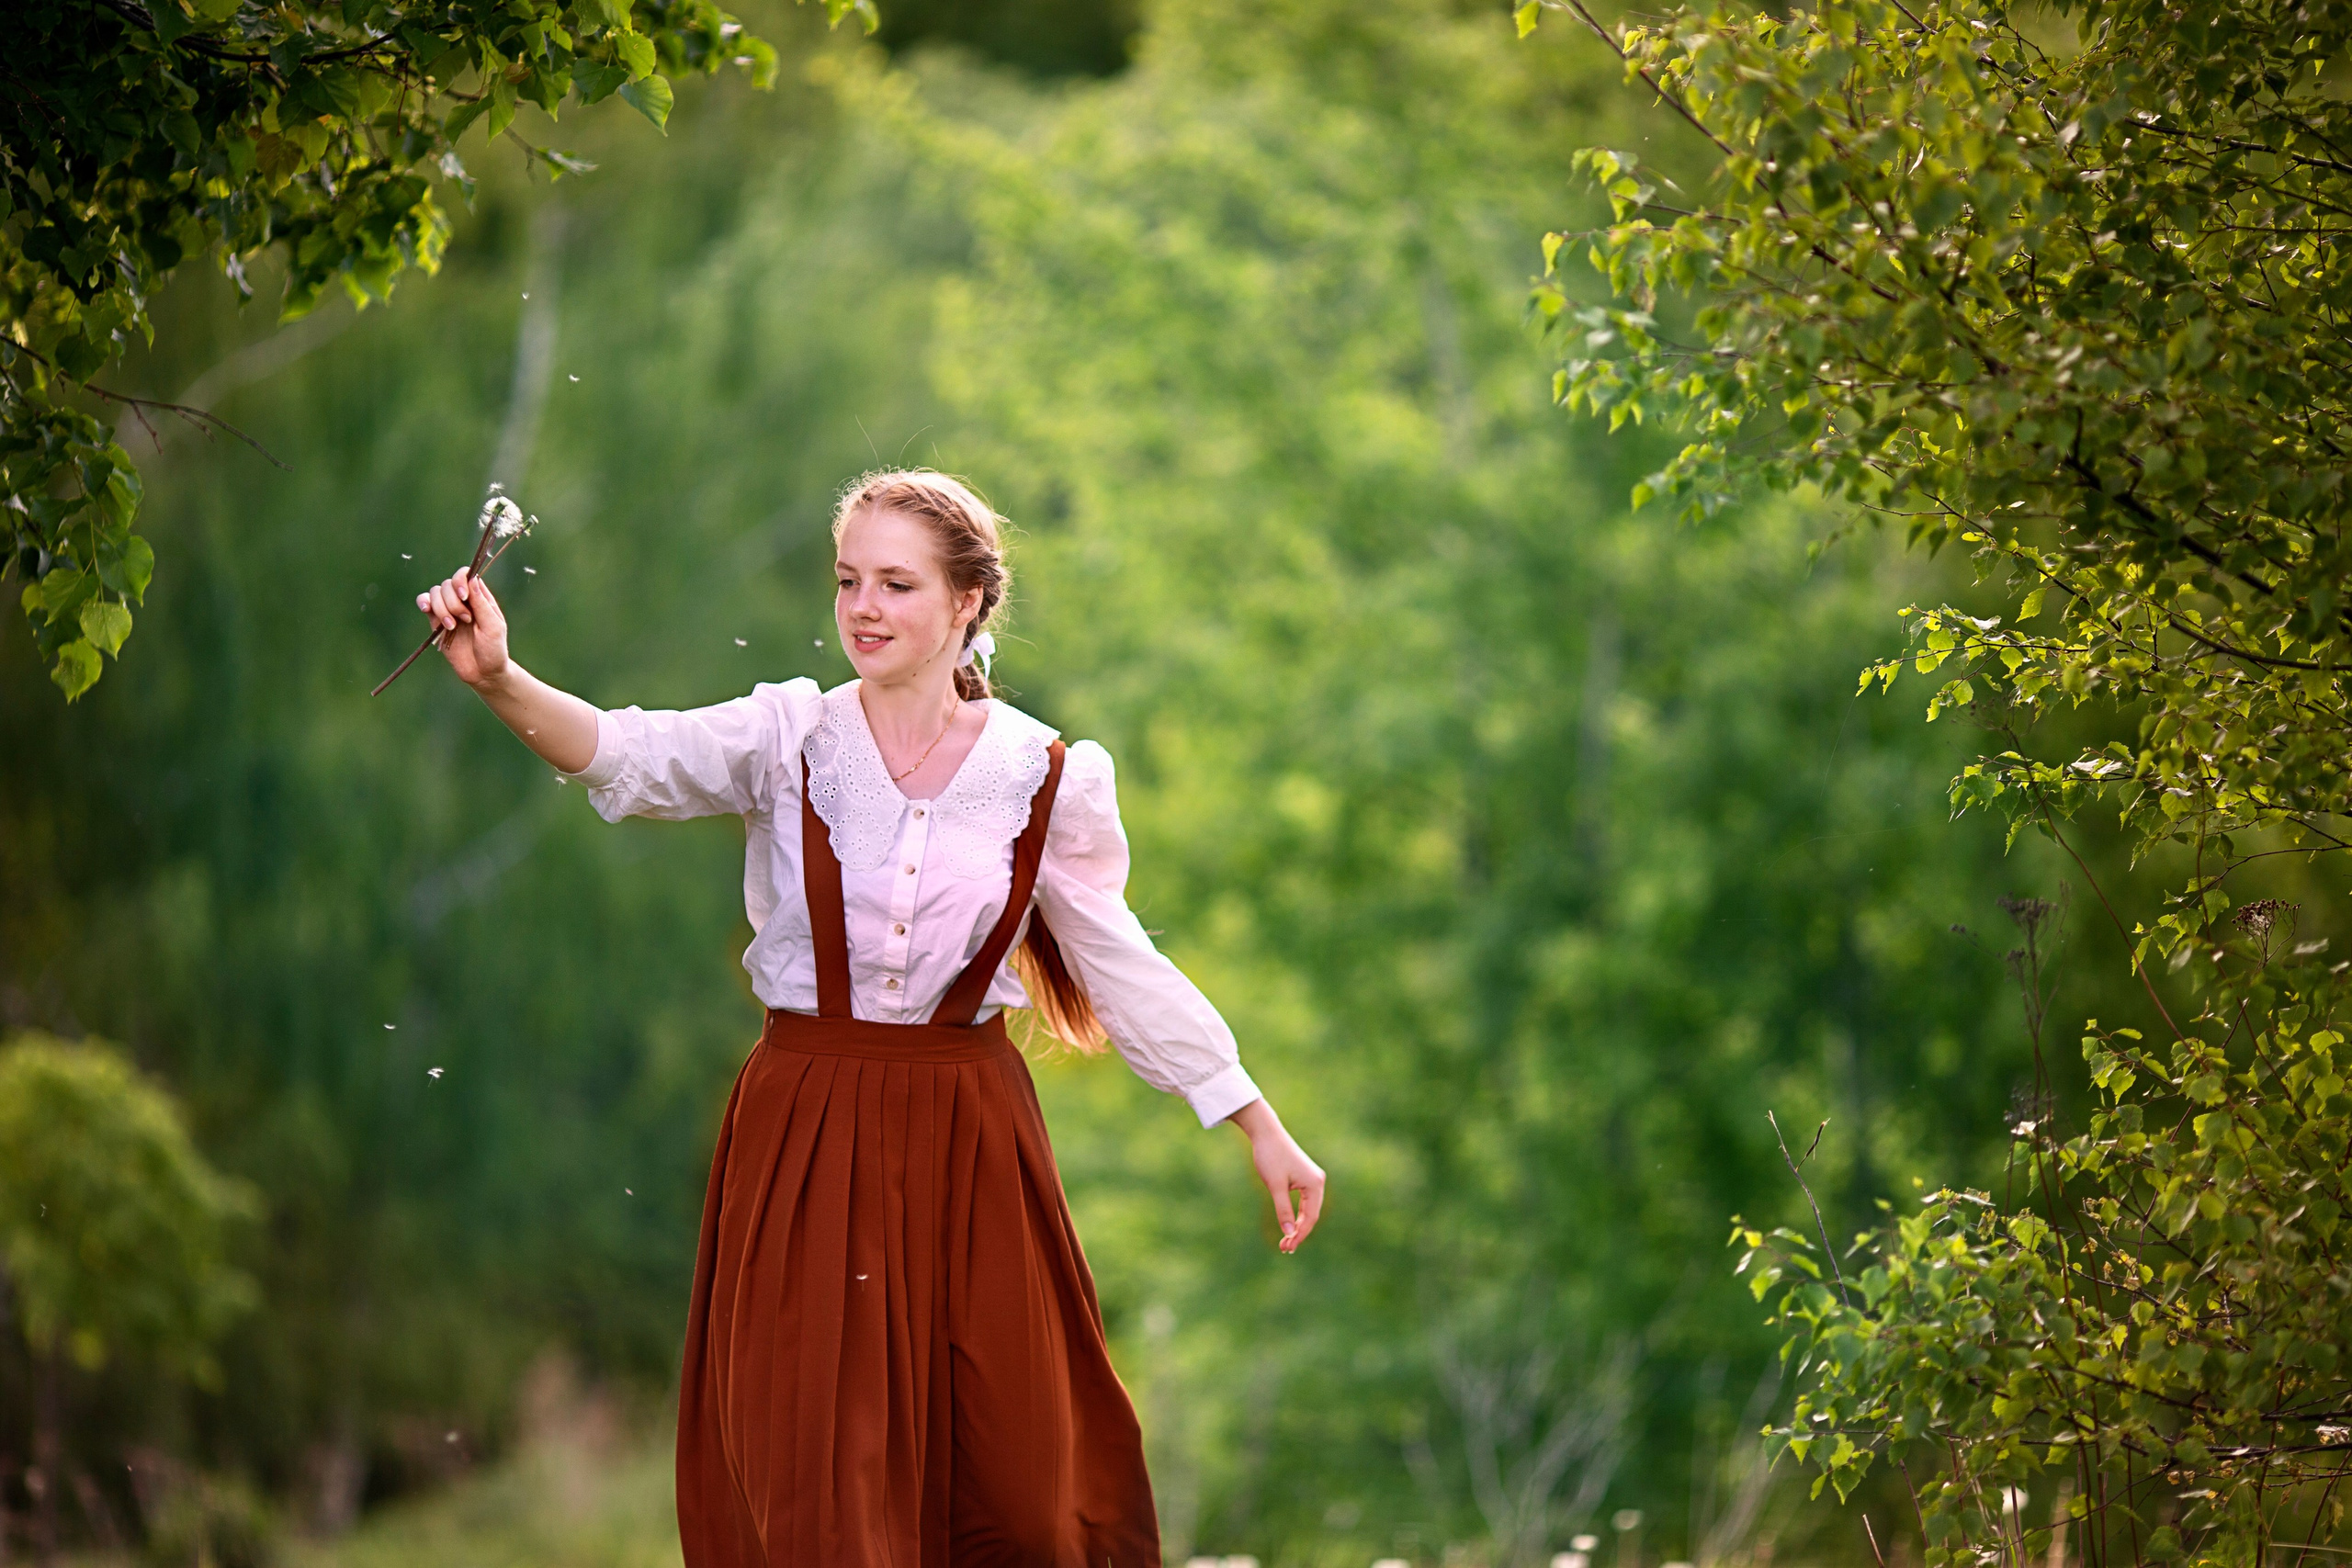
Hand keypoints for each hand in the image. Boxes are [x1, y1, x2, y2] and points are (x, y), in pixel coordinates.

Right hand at [416, 568, 508, 687]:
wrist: (483, 672)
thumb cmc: (493, 649)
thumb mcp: (493, 626)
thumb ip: (481, 603)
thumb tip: (472, 578)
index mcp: (480, 598)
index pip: (465, 575)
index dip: (460, 581)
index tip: (464, 597)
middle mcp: (463, 600)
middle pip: (447, 584)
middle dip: (453, 602)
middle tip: (466, 620)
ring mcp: (449, 610)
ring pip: (435, 593)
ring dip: (441, 608)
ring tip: (451, 627)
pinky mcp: (436, 621)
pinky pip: (424, 602)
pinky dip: (423, 602)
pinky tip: (426, 609)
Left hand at [1228, 1098, 1325, 1252]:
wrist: (1266, 1133)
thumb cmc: (1270, 1157)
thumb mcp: (1275, 1186)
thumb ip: (1283, 1210)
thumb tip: (1289, 1233)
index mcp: (1315, 1184)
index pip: (1310, 1218)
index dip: (1299, 1235)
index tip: (1287, 1247)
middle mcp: (1318, 1182)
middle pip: (1311, 1216)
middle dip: (1299, 1233)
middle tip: (1285, 1248)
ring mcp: (1313, 1179)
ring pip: (1308, 1210)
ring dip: (1297, 1226)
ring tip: (1286, 1241)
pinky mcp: (1305, 1178)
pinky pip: (1304, 1202)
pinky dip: (1296, 1215)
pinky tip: (1289, 1225)